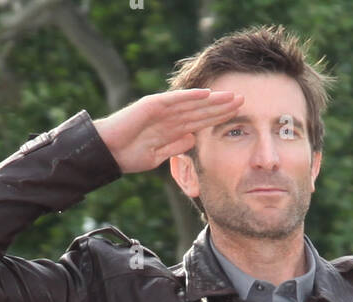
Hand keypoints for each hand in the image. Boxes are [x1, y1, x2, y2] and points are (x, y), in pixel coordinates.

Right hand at [93, 89, 242, 174]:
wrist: (108, 152)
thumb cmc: (129, 155)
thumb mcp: (158, 155)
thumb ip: (175, 146)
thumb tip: (193, 138)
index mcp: (172, 127)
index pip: (200, 120)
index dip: (219, 117)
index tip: (238, 116)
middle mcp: (169, 115)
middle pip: (201, 109)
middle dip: (222, 105)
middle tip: (244, 100)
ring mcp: (162, 108)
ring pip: (192, 103)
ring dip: (212, 99)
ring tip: (232, 96)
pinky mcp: (152, 105)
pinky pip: (175, 100)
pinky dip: (190, 97)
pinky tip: (206, 94)